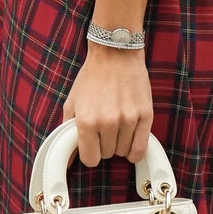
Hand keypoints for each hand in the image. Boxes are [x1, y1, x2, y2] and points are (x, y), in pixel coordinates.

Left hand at [64, 45, 153, 164]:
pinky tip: (131, 143)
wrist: (115, 54)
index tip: (92, 146)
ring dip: (120, 144)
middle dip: (105, 146)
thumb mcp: (72, 103)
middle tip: (104, 129)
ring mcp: (128, 119)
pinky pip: (141, 148)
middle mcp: (107, 121)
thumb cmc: (92, 77)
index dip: (90, 154)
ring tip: (117, 127)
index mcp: (86, 120)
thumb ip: (68, 132)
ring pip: (124, 151)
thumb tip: (69, 159)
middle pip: (108, 155)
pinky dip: (135, 150)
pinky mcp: (145, 115)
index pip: (90, 159)